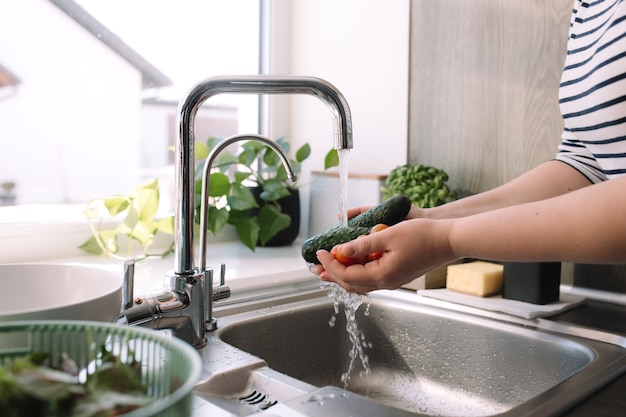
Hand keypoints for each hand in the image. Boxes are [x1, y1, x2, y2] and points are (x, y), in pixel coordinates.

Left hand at [316, 218, 455, 292]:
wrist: (449, 240)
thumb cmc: (423, 235)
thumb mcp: (389, 234)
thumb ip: (363, 244)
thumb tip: (342, 250)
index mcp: (382, 274)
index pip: (347, 274)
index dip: (330, 264)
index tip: (320, 253)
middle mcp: (387, 282)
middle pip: (351, 284)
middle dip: (331, 275)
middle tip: (316, 267)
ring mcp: (393, 281)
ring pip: (361, 285)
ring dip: (342, 276)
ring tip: (328, 270)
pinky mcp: (398, 276)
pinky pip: (371, 280)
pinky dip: (356, 275)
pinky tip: (352, 267)